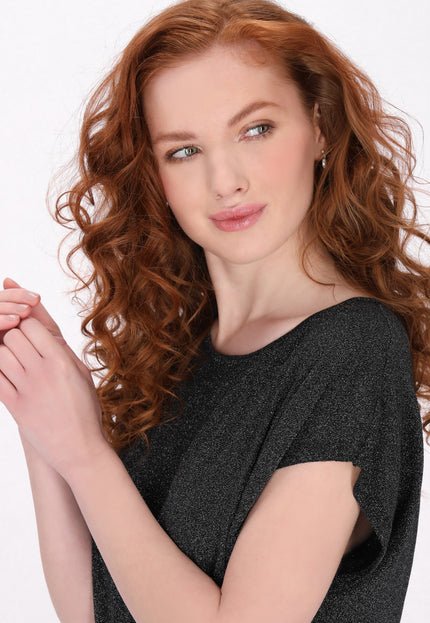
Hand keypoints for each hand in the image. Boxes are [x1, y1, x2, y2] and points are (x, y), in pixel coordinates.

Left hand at [0, 283, 107, 480]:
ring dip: (5, 355)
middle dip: (15, 338)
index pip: (32, 326)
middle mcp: (43, 371)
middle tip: (21, 349)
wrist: (79, 448)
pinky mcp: (14, 406)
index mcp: (61, 361)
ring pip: (0, 354)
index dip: (29, 326)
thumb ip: (64, 353)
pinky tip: (8, 377)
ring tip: (14, 364)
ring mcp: (26, 389)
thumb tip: (48, 334)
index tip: (32, 334)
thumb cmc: (85, 411)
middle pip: (13, 336)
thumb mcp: (82, 376)